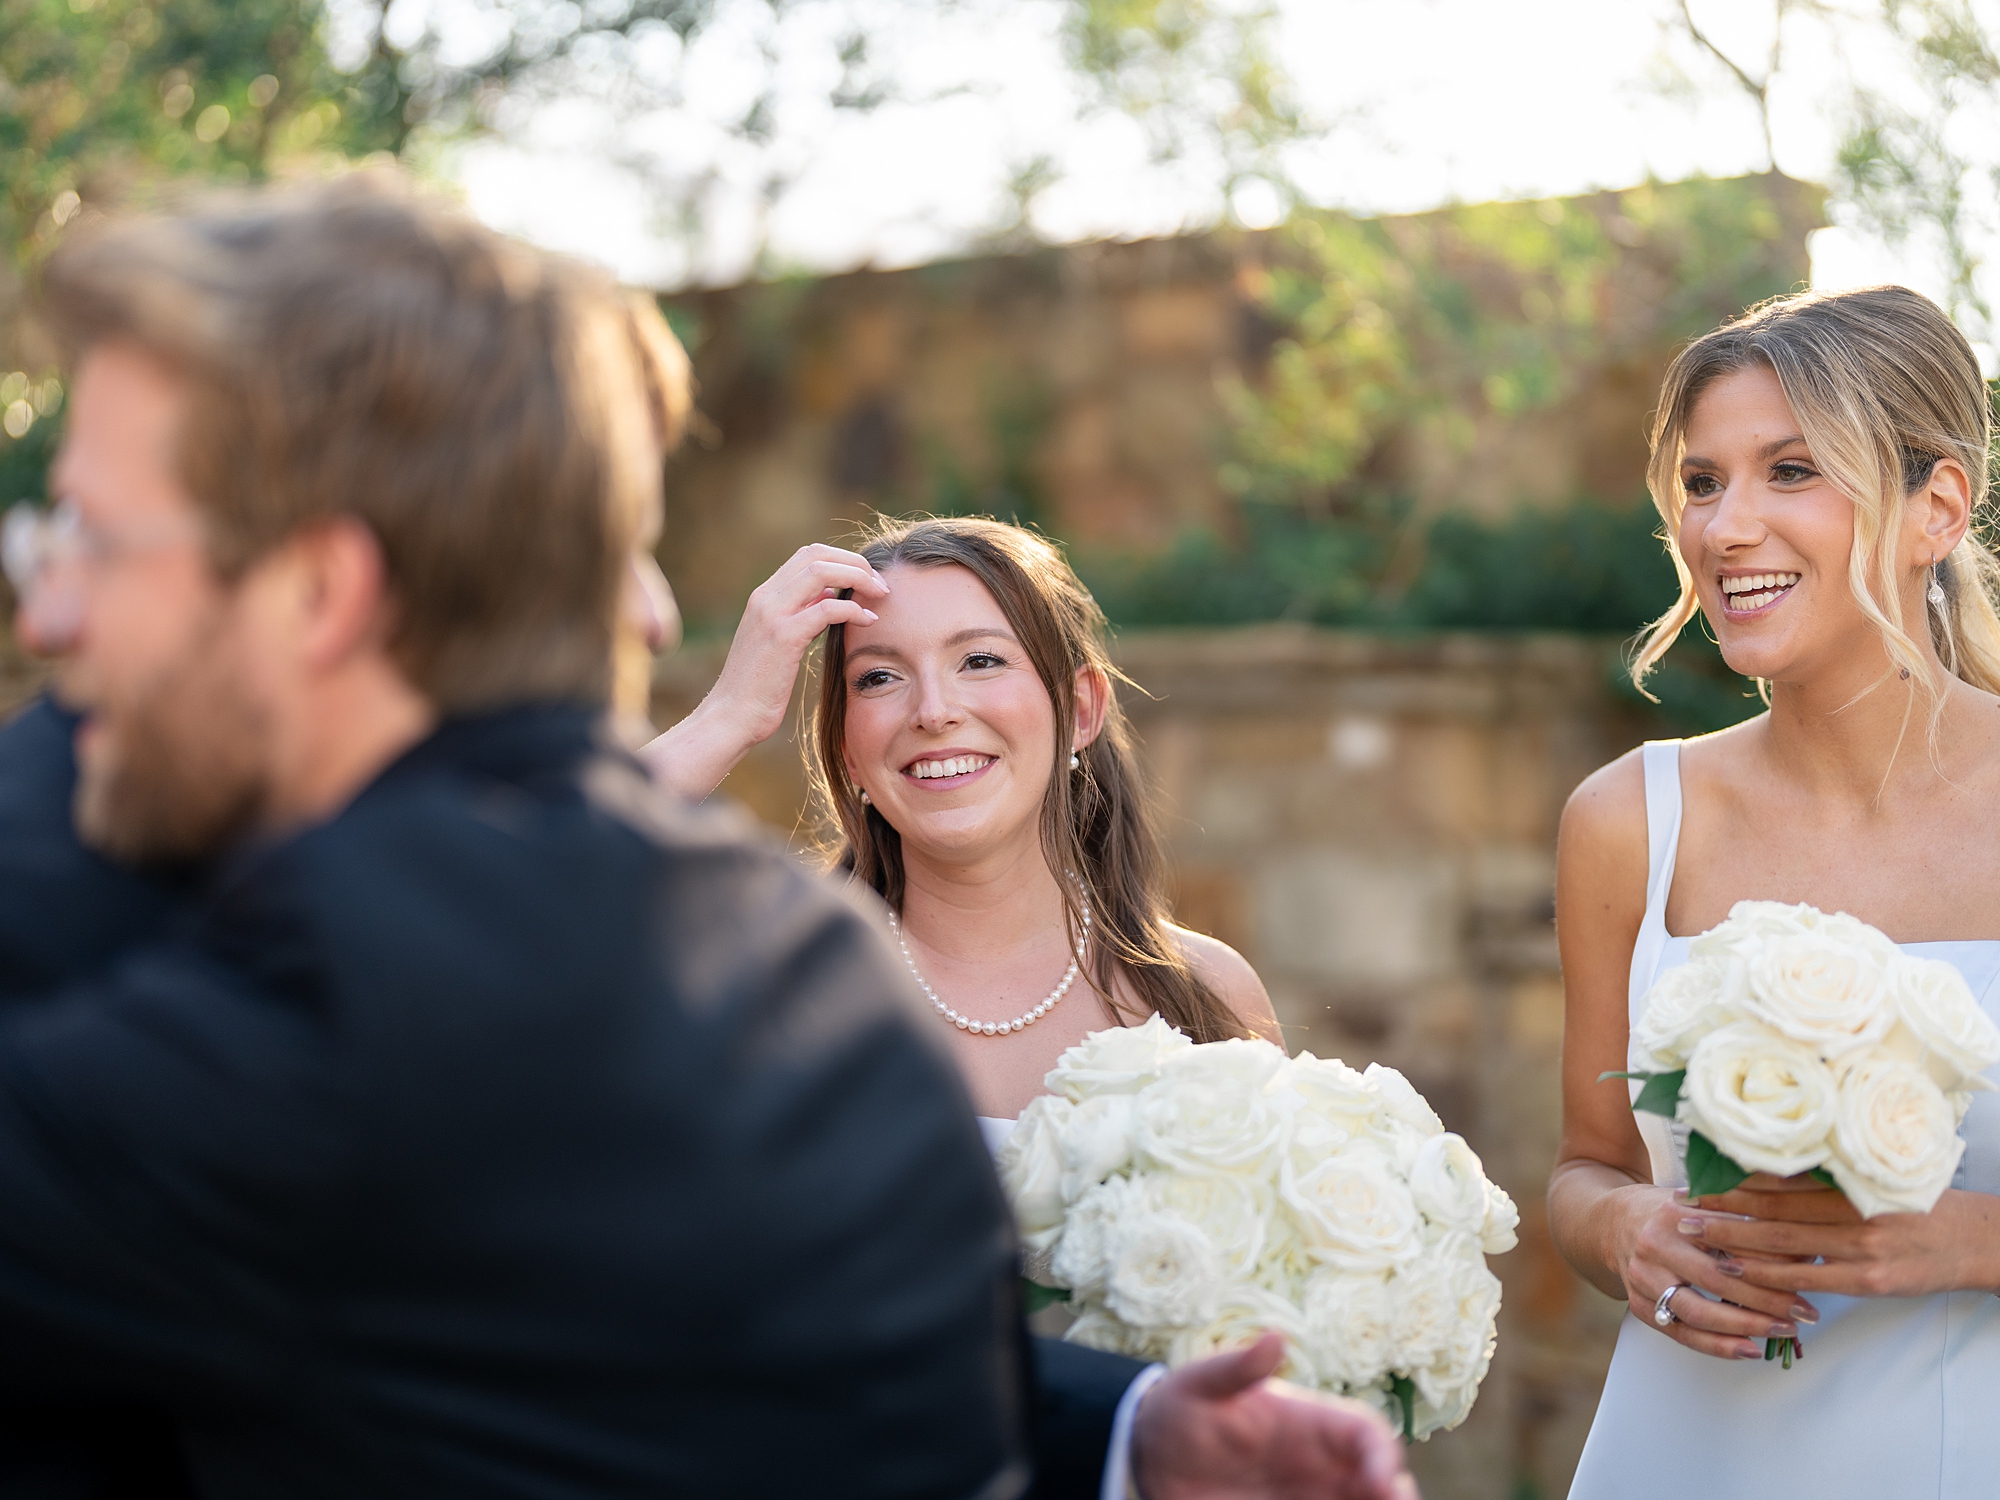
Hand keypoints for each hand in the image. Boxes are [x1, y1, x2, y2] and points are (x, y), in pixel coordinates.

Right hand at [641, 544, 887, 798]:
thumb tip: (830, 595)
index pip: (807, 555)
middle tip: (879, 583)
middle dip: (855, 562)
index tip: (865, 579)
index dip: (842, 559)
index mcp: (763, 596)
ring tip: (880, 595)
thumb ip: (801, 614)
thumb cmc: (757, 686)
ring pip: (822, 572)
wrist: (731, 715)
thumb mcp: (778, 642)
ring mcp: (772, 615)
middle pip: (817, 555)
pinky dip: (854, 610)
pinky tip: (869, 621)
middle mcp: (765, 597)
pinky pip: (827, 609)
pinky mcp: (783, 637)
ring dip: (859, 578)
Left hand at [1130, 1334, 1415, 1499]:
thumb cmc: (1181, 1408)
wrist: (1151, 1450)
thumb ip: (1237, 1368)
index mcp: (1308, 1422)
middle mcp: (1319, 1463)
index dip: (1382, 1453)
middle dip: (1395, 1496)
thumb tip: (1275, 1338)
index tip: (1380, 1481)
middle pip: (1378, 1481)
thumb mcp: (1200, 1384)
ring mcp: (1307, 1494)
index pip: (1365, 1431)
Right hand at [1605, 1181, 1815, 1361]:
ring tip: (1780, 1332)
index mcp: (1674, 1215)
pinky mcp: (1639, 1305)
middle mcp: (1654, 1247)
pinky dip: (1716, 1346)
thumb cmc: (1670, 1212)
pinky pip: (1680, 1333)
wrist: (1613, 1222)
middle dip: (1765, 1301)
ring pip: (1697, 1313)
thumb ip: (1746, 1222)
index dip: (1771, 1263)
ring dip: (1744, 1327)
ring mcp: (1642, 1278)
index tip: (1809, 1277)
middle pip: (1716, 1281)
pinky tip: (1747, 1350)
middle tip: (1803, 1313)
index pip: (1730, 1243)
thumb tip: (1804, 1248)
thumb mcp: (1703, 1204)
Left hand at [1680, 1173, 1999, 1298]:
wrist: (1972, 1239)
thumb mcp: (1872, 1180)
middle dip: (1722, 1205)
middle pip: (1772, 1206)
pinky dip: (1770, 1275)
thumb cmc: (1917, 1205)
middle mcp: (1852, 1209)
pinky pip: (1808, 1278)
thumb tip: (1767, 1167)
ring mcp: (1861, 1246)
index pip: (1781, 1176)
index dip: (1735, 1175)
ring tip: (1697, 1233)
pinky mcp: (1868, 1279)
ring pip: (1784, 1242)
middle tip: (1680, 1204)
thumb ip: (1826, 1177)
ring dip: (1735, 1238)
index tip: (1698, 1171)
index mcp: (1850, 1179)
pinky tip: (1738, 1270)